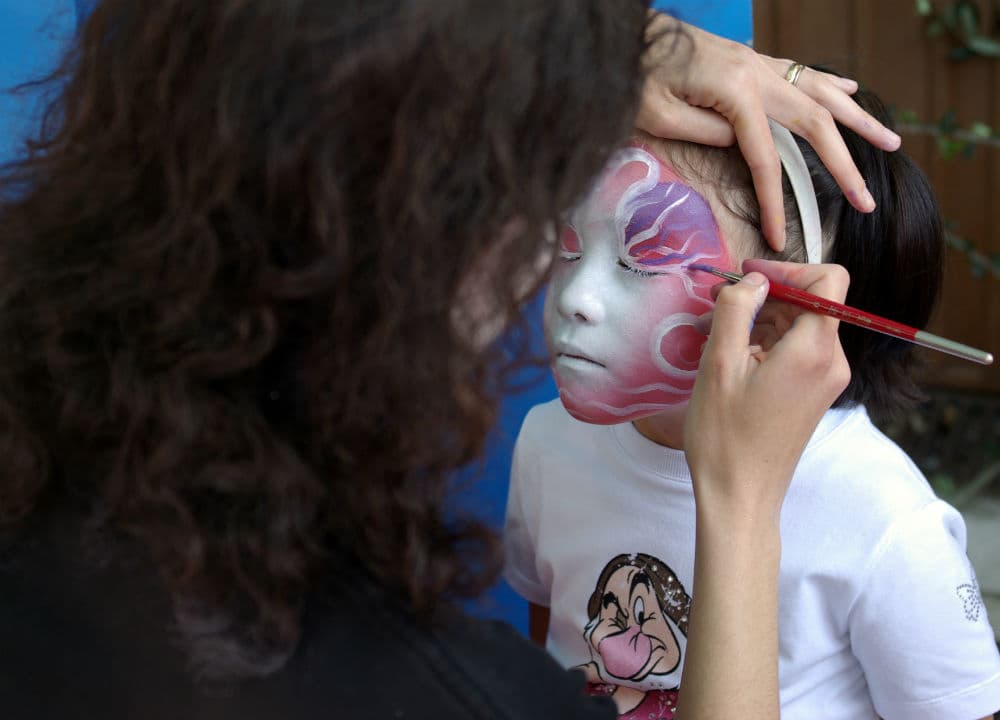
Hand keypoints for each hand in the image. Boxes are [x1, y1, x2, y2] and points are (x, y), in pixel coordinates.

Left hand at [637, 14, 900, 251]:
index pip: (766, 159)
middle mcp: (758, 73)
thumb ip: (705, 134)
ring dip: (859, 121)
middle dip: (845, 165)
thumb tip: (740, 146)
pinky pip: (803, 74)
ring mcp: (759, 63)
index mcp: (737, 92)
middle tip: (867, 200)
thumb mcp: (659, 115)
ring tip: (891, 144)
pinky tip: (852, 95)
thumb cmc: (635, 76)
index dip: (775, 202)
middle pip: (815, 125)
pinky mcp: (752, 60)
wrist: (629, 36)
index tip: (779, 236)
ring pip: (821, 93)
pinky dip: (831, 87)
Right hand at [683, 259, 850, 518]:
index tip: (747, 278)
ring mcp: (826, 380)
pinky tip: (732, 362)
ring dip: (761, 322)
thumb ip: (735, 311)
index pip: (828, 280)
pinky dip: (767, 345)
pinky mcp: (814, 394)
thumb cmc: (725, 437)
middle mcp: (831, 362)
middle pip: (811, 302)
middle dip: (765, 297)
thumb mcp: (719, 366)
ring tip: (717, 340)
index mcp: (814, 351)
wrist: (740, 497)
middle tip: (718, 310)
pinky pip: (797, 351)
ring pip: (800, 326)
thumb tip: (752, 281)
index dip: (788, 268)